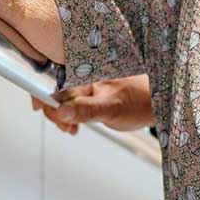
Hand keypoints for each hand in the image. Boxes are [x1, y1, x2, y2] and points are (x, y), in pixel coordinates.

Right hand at [28, 75, 155, 134]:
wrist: (160, 103)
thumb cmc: (142, 101)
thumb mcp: (112, 108)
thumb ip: (86, 109)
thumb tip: (61, 111)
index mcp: (86, 71)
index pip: (54, 78)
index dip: (42, 93)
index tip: (39, 108)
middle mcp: (84, 73)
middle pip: (54, 88)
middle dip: (53, 109)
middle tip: (64, 127)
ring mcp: (87, 82)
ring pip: (62, 96)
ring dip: (60, 114)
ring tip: (70, 128)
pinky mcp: (91, 92)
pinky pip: (71, 101)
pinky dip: (68, 114)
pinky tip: (73, 126)